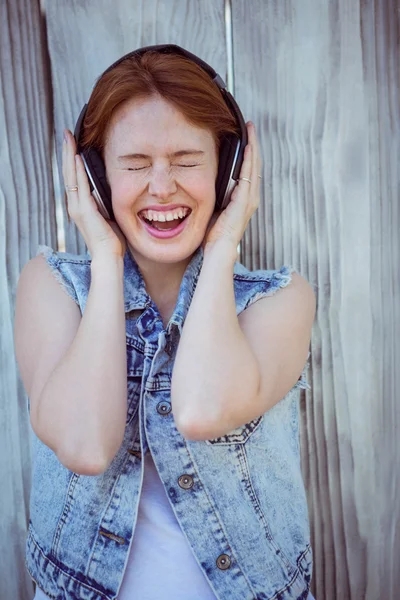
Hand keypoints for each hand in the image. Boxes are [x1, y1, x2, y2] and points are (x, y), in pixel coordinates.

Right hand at [62, 129, 125, 258]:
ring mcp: (78, 207)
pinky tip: (76, 157)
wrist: (108, 255)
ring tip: (68, 138)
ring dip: (69, 156)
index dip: (71, 160)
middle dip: (67, 152)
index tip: (72, 143)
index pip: (73, 178)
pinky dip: (77, 171)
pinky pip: (80, 186)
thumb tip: (106, 189)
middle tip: (66, 133)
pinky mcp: (85, 210)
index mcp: (80, 206)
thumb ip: (103, 202)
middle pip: (68, 172)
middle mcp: (75, 205)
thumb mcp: (107, 215)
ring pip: (71, 176)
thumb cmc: (110, 239)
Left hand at [203, 121, 261, 251]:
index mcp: (243, 199)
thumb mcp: (214, 210)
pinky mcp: (244, 202)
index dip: (248, 152)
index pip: (248, 170)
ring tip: (251, 130)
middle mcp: (250, 198)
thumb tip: (204, 183)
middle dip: (253, 145)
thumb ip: (216, 196)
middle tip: (250, 126)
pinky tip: (247, 147)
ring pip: (254, 167)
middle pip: (254, 165)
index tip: (245, 135)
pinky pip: (248, 176)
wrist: (218, 252)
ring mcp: (249, 200)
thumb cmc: (213, 236)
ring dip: (253, 148)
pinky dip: (249, 160)